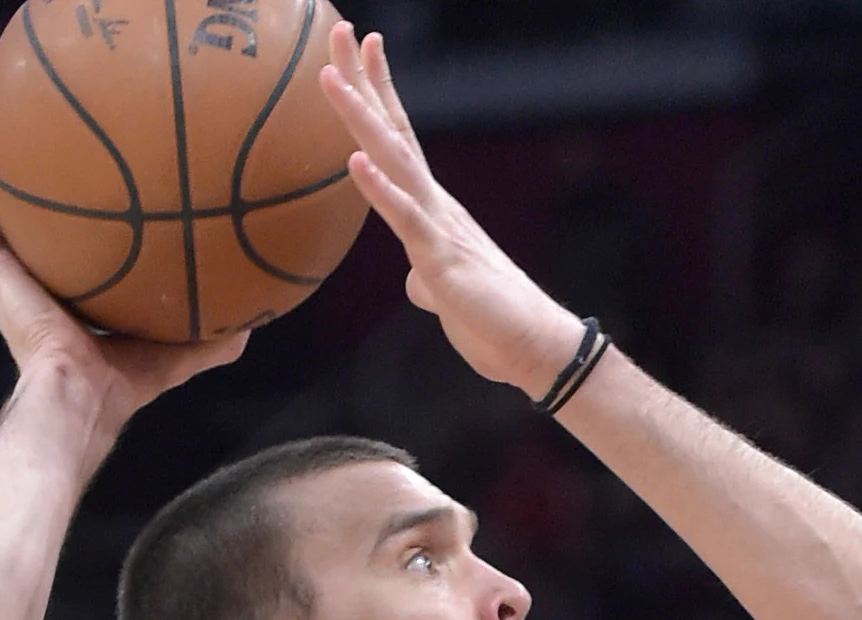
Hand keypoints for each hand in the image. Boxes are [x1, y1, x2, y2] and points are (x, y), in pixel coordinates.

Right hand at [0, 129, 243, 444]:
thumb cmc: (123, 385)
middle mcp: (32, 283)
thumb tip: (254, 327)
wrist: (81, 397)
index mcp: (66, 299)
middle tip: (30, 140)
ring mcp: (7, 277)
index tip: (84, 181)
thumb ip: (212, 341)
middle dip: (21, 186)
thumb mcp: (176, 353)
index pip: (66, 252)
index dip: (72, 221)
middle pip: (21, 224)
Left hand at [318, 24, 583, 397]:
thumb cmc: (490, 318)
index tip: (359, 46)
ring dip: (360, 119)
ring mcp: (436, 226)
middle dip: (362, 80)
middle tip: (340, 29)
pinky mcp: (440, 259)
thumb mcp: (442, 292)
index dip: (376, 91)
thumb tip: (415, 283)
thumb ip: (425, 278)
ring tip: (332, 79)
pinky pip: (405, 219)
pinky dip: (379, 190)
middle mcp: (433, 203)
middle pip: (390, 131)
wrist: (528, 346)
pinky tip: (355, 162)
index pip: (397, 138)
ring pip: (393, 161)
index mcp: (429, 207)